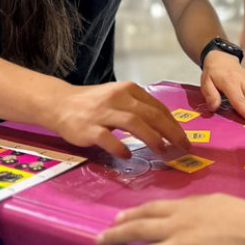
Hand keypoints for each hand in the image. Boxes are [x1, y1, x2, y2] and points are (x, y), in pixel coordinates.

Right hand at [46, 81, 190, 157]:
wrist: (60, 103)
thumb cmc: (94, 103)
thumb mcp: (119, 98)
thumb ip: (139, 108)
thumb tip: (166, 126)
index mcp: (128, 90)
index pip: (157, 107)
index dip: (173, 124)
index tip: (184, 138)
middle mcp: (117, 98)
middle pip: (151, 114)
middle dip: (171, 132)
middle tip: (182, 147)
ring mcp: (102, 113)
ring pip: (133, 123)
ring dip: (152, 138)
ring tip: (162, 151)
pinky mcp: (88, 128)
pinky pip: (108, 138)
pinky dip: (120, 147)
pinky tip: (128, 155)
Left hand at [97, 194, 244, 244]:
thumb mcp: (217, 202)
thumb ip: (193, 207)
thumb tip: (176, 212)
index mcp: (187, 208)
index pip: (150, 210)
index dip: (130, 215)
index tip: (115, 220)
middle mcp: (179, 228)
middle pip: (140, 230)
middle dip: (116, 235)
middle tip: (100, 240)